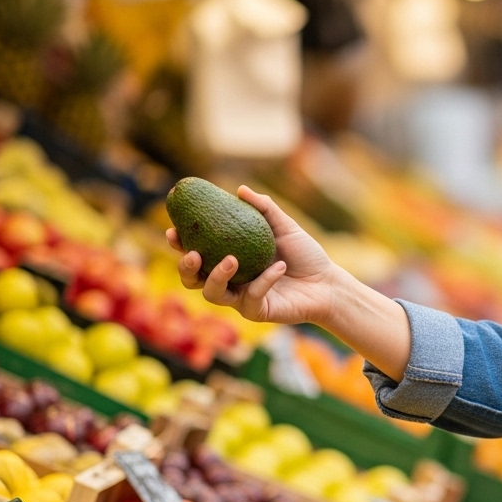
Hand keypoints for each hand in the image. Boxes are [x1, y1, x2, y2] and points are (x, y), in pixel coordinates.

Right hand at [167, 186, 342, 324]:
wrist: (328, 283)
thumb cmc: (305, 255)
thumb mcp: (285, 227)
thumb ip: (263, 208)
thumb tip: (240, 189)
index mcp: (229, 259)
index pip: (196, 253)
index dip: (179, 244)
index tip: (173, 230)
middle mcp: (230, 281)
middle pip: (192, 280)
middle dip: (185, 267)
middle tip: (193, 253)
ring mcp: (241, 298)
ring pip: (212, 294)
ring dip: (216, 277)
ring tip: (231, 259)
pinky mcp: (257, 311)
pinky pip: (252, 297)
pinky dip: (264, 280)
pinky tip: (278, 267)